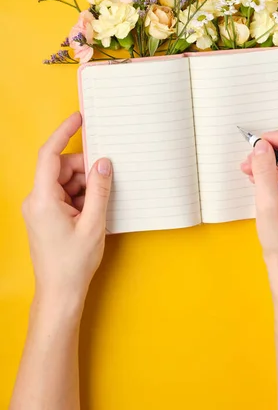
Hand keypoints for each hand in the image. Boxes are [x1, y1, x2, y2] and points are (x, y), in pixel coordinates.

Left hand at [22, 112, 112, 311]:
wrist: (60, 293)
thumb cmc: (73, 263)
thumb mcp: (94, 223)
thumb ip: (99, 189)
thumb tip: (104, 163)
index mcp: (42, 199)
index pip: (49, 155)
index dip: (64, 133)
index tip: (78, 119)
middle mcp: (36, 200)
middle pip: (61, 168)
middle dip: (85, 169)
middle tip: (107, 177)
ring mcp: (40, 208)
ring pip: (65, 181)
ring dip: (85, 185)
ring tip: (101, 203)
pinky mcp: (46, 216)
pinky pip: (65, 194)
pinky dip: (81, 196)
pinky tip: (94, 210)